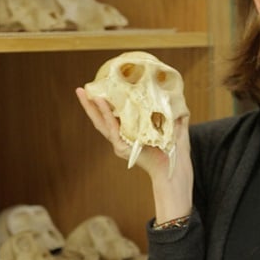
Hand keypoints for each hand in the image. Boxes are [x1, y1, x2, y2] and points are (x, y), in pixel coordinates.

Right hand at [75, 87, 192, 221]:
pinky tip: (100, 102)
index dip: (106, 103)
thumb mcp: (176, 130)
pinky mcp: (122, 149)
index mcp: (132, 133)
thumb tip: (179, 102)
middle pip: (102, 119)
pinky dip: (106, 114)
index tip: (99, 87)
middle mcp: (123, 139)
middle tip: (80, 90)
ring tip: (85, 93)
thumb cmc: (176, 155)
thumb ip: (176, 117)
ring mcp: (121, 145)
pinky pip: (112, 129)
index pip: (114, 116)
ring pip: (102, 123)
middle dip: (90, 105)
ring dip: (93, 107)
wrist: (175, 173)